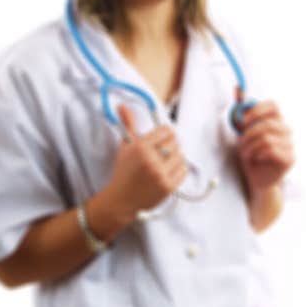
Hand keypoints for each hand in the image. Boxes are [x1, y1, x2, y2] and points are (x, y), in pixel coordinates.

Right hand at [96, 104, 187, 224]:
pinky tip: (167, 172)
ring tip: (163, 162)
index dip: (164, 133)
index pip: (166, 130)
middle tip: (161, 151)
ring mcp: (161, 174)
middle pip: (175, 142)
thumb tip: (122, 105)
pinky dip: (178, 170)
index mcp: (140, 147)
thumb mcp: (125, 147)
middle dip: (169, 145)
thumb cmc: (123, 172)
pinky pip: (184, 170)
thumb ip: (128, 124)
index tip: (161, 138)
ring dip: (174, 157)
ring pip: (181, 155)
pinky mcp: (168, 187)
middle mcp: (151, 160)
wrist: (121, 200)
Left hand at [236, 101, 294, 193]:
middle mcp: (287, 130)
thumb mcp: (243, 131)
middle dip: (249, 134)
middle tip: (241, 143)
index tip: (243, 121)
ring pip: (267, 138)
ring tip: (247, 153)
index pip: (274, 105)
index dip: (257, 110)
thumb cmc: (251, 154)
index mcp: (278, 121)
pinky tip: (256, 159)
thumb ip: (242, 110)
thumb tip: (237, 87)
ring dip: (251, 146)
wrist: (257, 179)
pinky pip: (271, 150)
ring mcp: (291, 144)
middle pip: (268, 123)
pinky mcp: (290, 158)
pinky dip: (258, 154)